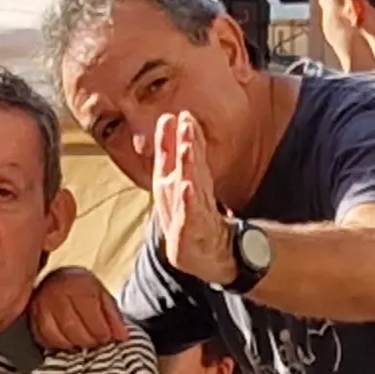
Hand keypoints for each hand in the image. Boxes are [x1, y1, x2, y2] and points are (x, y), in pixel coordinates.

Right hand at [29, 268, 129, 352]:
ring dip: (73, 344)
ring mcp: (40, 306)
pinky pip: (43, 339)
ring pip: (57, 336)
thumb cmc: (82, 290)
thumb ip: (113, 316)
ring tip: (82, 342)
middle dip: (88, 340)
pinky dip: (57, 345)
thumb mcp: (102, 296)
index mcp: (77, 284)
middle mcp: (55, 293)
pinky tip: (67, 341)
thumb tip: (122, 337)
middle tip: (96, 342)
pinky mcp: (31, 317)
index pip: (89, 312)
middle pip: (72, 327)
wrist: (58, 281)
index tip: (107, 338)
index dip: (100, 330)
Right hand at [151, 111, 234, 285]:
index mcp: (171, 185)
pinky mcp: (187, 233)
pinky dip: (187, 200)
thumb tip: (183, 122)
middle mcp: (173, 198)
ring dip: (184, 167)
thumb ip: (185, 154)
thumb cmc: (195, 220)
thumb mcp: (191, 183)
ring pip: (183, 186)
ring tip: (185, 146)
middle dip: (178, 145)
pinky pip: (189, 214)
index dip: (170, 138)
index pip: (170, 158)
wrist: (204, 257)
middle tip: (180, 122)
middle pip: (177, 168)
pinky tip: (187, 186)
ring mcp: (181, 215)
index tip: (172, 116)